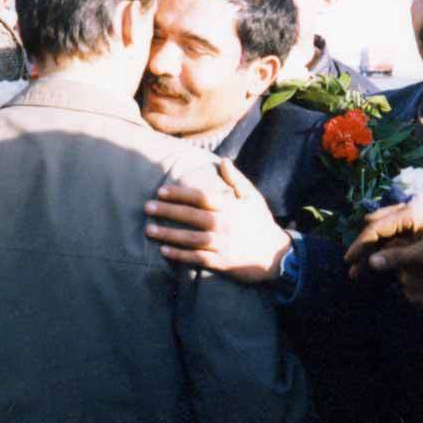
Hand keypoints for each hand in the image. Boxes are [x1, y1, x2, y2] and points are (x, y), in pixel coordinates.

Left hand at [144, 158, 291, 284]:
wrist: (275, 255)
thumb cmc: (261, 222)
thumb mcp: (253, 197)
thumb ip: (236, 179)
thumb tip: (223, 161)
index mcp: (230, 206)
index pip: (200, 196)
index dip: (179, 193)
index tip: (161, 191)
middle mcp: (224, 224)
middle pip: (191, 216)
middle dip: (168, 211)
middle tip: (147, 207)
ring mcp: (222, 244)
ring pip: (190, 238)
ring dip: (168, 234)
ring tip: (149, 229)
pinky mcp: (221, 262)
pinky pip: (196, 258)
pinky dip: (179, 255)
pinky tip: (164, 251)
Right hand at [344, 200, 422, 277]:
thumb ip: (396, 257)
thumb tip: (370, 262)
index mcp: (409, 211)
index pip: (375, 227)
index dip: (360, 245)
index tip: (348, 260)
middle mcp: (410, 206)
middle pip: (377, 223)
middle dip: (364, 243)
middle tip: (354, 264)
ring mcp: (417, 211)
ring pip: (386, 225)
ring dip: (375, 243)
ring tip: (365, 262)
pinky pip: (398, 229)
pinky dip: (388, 242)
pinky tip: (383, 255)